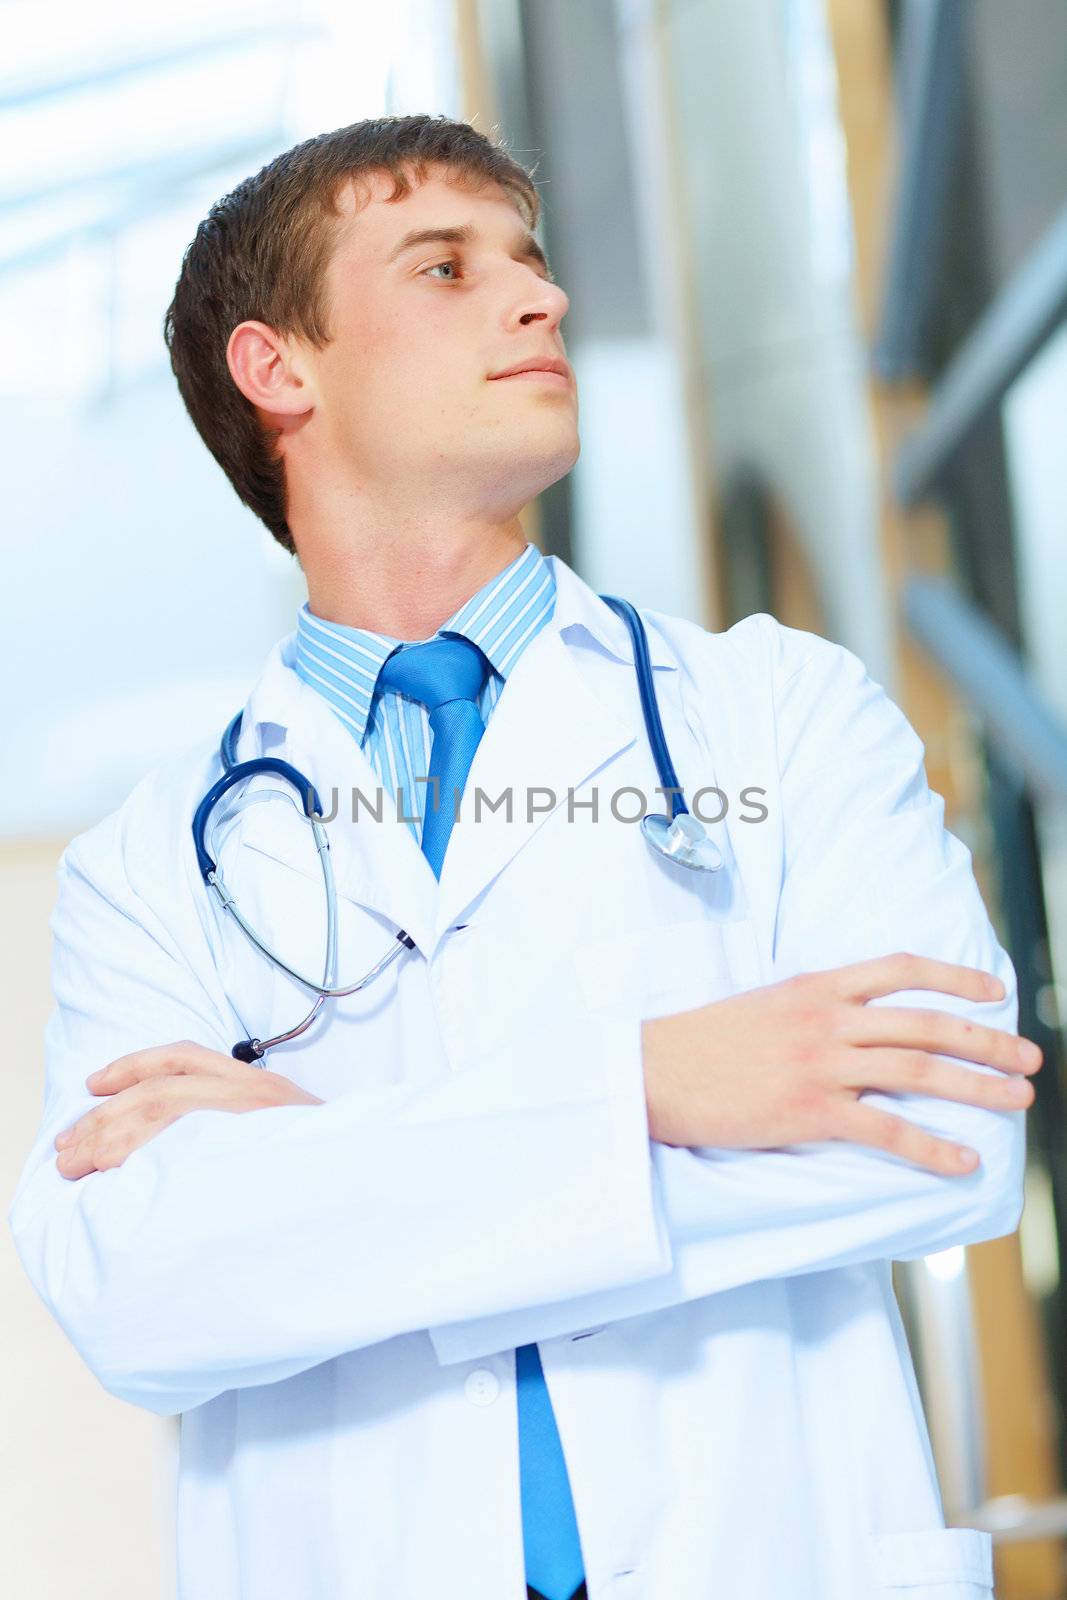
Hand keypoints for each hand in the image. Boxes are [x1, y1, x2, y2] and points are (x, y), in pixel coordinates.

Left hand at [53, 1040, 322, 1180]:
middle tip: (69, 1149)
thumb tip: (173, 1150)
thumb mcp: (283, 1140)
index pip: (185, 1056)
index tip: (94, 1085)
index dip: (133, 1066)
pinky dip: (144, 1164)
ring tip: (77, 1167)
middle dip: (105, 1117)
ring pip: (166, 1110)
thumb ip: (236, 1133)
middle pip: (163, 1088)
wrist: (374, 1194)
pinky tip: (118, 1183)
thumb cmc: (326, 1177)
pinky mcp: (253, 1157)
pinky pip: (183, 1152)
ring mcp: (257, 1124)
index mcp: (262, 1087)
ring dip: (111, 1139)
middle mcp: (258, 1096)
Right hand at [641, 952, 1041, 1174]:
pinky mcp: (809, 1110)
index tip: (994, 991)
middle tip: (1029, 1058)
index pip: (902, 969)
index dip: (956, 977)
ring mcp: (820, 1063)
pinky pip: (885, 1128)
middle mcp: (827, 1018)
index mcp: (817, 986)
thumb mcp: (766, 1004)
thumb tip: (859, 1021)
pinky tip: (963, 1161)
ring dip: (976, 1085)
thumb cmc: (703, 1043)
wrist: (653, 1070)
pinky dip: (930, 1146)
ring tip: (1017, 1101)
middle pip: (926, 1024)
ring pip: (917, 1070)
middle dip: (986, 1041)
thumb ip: (816, 1007)